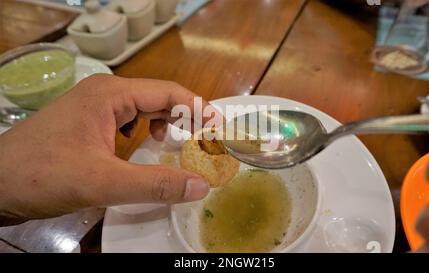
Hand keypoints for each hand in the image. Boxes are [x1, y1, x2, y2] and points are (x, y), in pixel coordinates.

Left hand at [0, 74, 212, 222]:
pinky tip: (140, 147)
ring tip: (174, 142)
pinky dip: (141, 132)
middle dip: (183, 115)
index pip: (167, 92)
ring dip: (162, 122)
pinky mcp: (85, 124)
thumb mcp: (104, 181)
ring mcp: (92, 108)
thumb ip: (155, 184)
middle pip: (156, 97)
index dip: (197, 107)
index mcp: (110, 94)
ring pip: (140, 109)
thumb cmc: (44, 174)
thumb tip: (202, 185)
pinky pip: (124, 121)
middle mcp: (103, 93)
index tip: (219, 126)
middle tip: (204, 139)